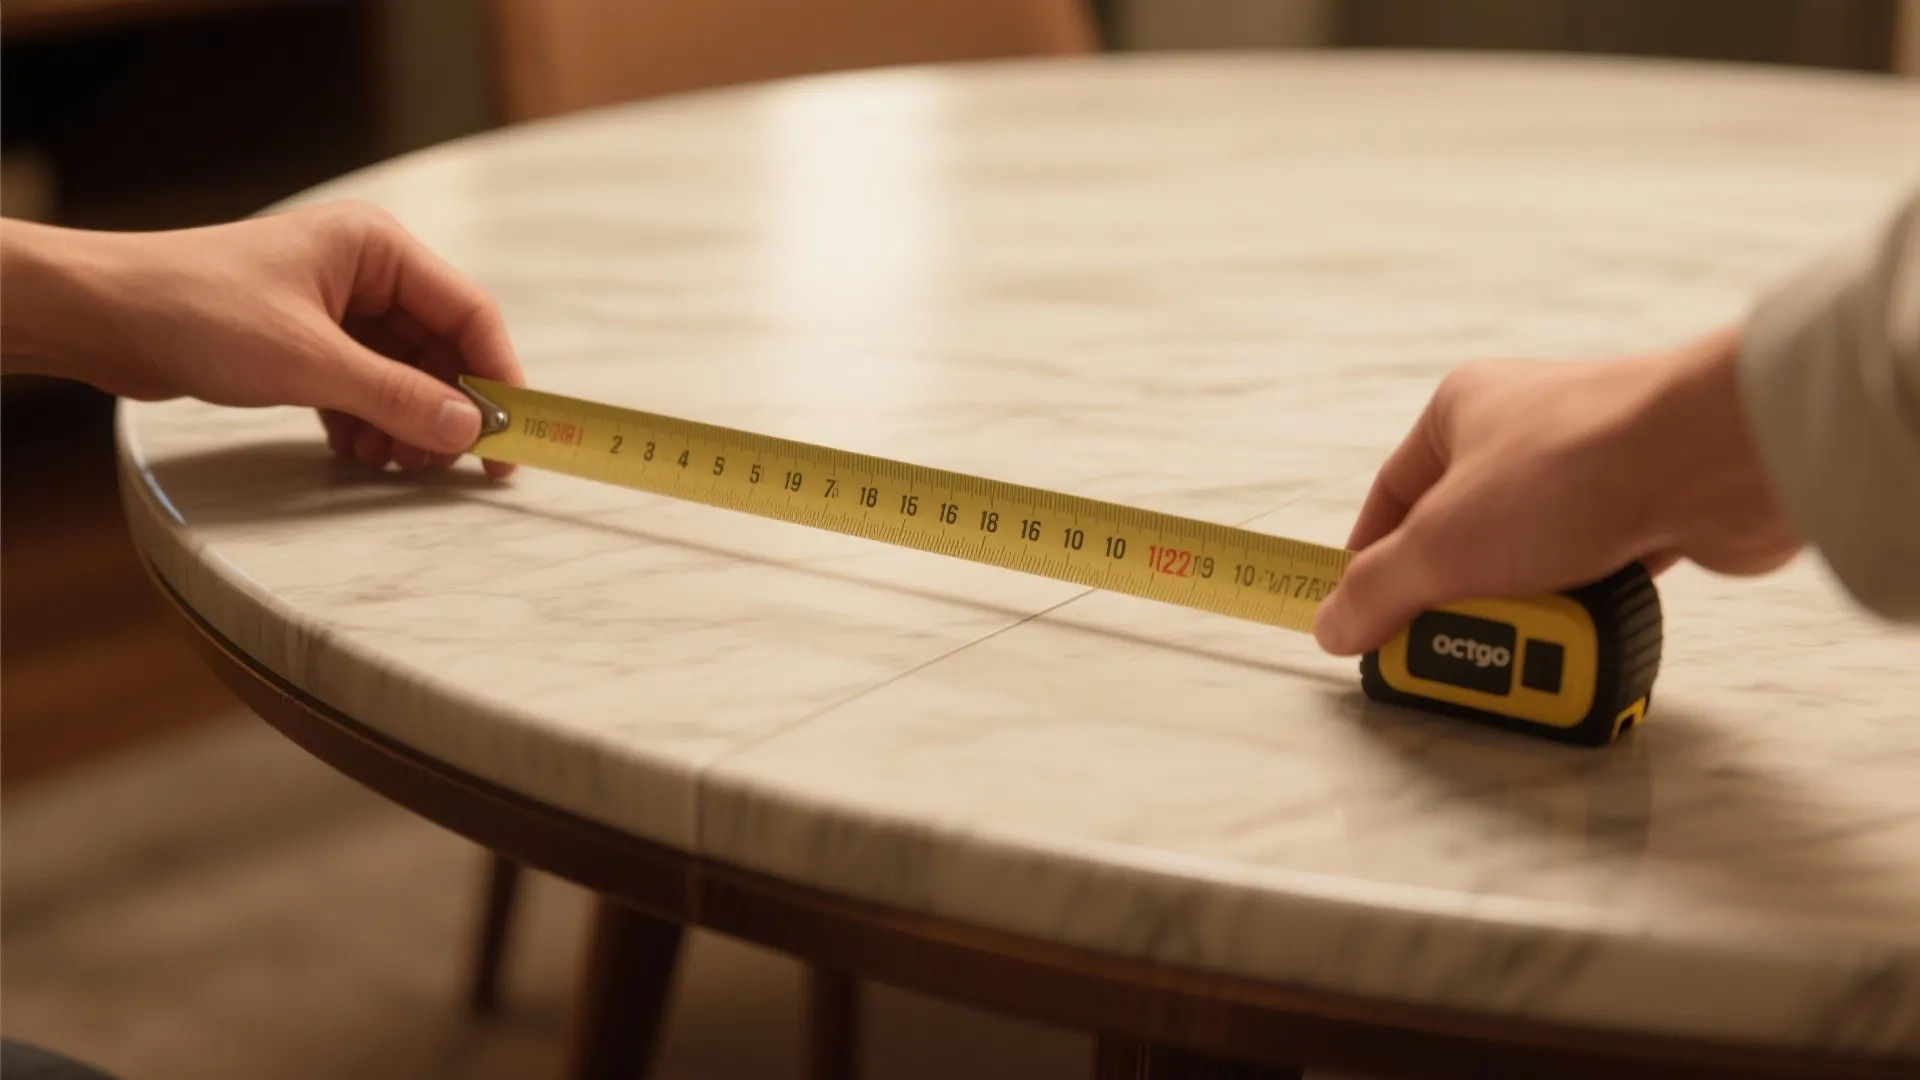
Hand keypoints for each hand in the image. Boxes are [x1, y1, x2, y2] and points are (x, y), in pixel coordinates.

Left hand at [1, 201, 522, 473]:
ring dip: (405, 423)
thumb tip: (470, 432)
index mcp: (376, 247)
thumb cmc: (197, 311)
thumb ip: (397, 397)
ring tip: (390, 462)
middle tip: (447, 465)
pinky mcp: (307, 340)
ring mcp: (336, 306)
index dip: (497, 375)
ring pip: (403, 373)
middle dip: (443, 409)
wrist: (103, 316)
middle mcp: (364, 270)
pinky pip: (365, 385)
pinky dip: (369, 422)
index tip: (511, 434)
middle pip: (439, 348)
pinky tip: (357, 452)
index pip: (469, 311)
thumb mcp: (309, 362)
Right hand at [1311, 327, 1803, 654]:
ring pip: (1526, 564)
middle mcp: (1522, 432)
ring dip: (1522, 612)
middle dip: (1457, 602)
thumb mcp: (1442, 544)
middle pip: (1460, 540)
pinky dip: (1579, 609)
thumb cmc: (1575, 465)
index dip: (1371, 566)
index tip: (1364, 624)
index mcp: (1460, 412)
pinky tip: (1578, 630)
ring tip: (1525, 643)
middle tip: (1450, 650)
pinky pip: (1590, 575)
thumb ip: (1379, 593)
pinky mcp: (1647, 512)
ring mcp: (1588, 472)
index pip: (1391, 499)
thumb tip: (1334, 627)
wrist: (1715, 460)